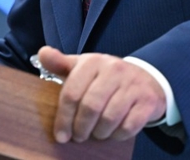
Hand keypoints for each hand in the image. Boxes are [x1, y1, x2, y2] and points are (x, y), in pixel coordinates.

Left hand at [37, 46, 166, 142]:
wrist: (146, 78)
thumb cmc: (107, 77)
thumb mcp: (84, 67)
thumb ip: (61, 63)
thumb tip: (42, 53)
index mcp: (93, 62)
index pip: (72, 92)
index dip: (63, 118)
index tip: (60, 135)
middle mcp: (114, 70)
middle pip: (90, 107)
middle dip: (80, 128)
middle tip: (78, 137)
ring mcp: (132, 86)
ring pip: (109, 119)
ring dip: (99, 133)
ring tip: (95, 134)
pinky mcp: (147, 102)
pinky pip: (128, 126)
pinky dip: (117, 135)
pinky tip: (112, 133)